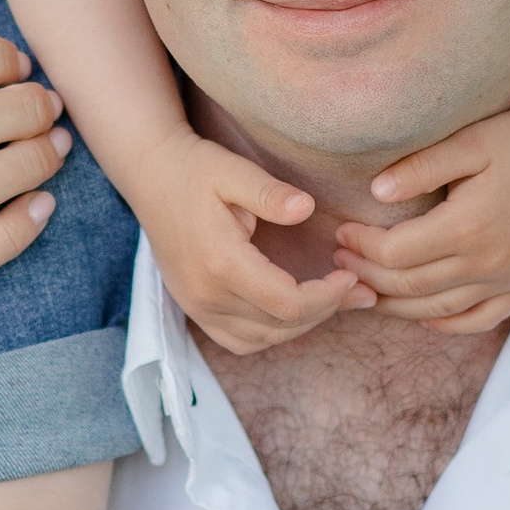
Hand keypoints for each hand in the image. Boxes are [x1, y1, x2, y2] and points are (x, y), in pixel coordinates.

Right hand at [128, 127, 363, 356]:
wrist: (150, 173)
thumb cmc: (195, 169)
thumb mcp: (234, 171)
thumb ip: (271, 193)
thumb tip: (307, 209)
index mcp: (220, 263)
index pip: (288, 303)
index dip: (328, 296)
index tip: (351, 275)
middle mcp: (205, 294)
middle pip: (280, 327)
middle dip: (325, 311)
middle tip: (359, 291)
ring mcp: (196, 305)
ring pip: (261, 340)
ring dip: (300, 326)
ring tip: (331, 301)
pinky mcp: (192, 307)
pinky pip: (238, 341)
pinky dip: (270, 334)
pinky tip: (292, 311)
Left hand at [335, 94, 509, 329]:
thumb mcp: (468, 141)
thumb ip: (420, 167)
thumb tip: (375, 192)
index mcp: (466, 227)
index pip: (395, 252)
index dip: (360, 247)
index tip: (342, 234)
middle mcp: (486, 263)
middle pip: (410, 285)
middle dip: (367, 275)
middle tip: (342, 261)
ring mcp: (507, 279)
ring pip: (437, 310)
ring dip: (395, 305)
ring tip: (366, 288)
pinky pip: (479, 321)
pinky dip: (446, 324)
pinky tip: (421, 314)